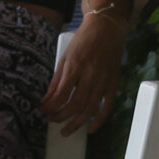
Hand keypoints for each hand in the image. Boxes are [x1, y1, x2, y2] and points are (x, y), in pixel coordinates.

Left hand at [39, 13, 124, 135]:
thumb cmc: (83, 41)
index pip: (62, 93)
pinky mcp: (114, 82)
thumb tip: (46, 100)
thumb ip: (56, 80)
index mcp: (75, 65)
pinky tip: (90, 129)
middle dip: (61, 116)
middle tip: (52, 121)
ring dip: (77, 122)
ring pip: (90, 107)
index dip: (52, 107)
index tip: (44, 112)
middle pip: (75, 103)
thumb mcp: (65, 56)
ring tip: (66, 131)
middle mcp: (90, 74)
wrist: (106, 28)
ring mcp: (104, 79)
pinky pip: (108, 105)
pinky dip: (100, 120)